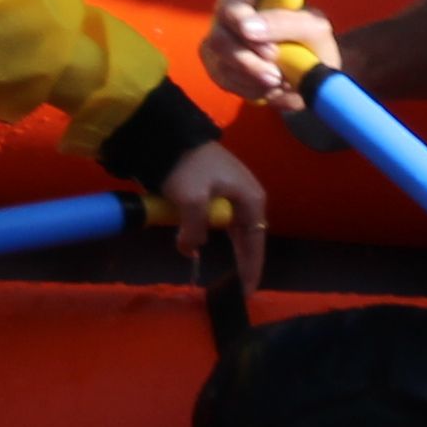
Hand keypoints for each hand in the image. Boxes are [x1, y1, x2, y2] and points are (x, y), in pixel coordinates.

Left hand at [149, 136, 271, 279]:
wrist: (169, 134)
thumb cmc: (189, 165)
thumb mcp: (192, 200)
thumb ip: (194, 231)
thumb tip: (189, 249)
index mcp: (251, 199)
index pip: (256, 242)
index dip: (252, 268)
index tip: (247, 292)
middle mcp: (246, 198)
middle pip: (248, 238)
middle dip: (244, 262)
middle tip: (239, 289)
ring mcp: (231, 194)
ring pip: (232, 231)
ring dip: (229, 250)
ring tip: (227, 275)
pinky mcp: (214, 191)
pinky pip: (217, 221)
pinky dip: (212, 236)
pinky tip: (206, 248)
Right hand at [201, 0, 338, 111]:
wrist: (307, 71)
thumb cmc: (312, 40)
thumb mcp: (314, 29)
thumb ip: (286, 22)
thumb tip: (247, 27)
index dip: (243, 22)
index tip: (269, 50)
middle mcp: (229, 0)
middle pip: (220, 30)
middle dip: (249, 60)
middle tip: (277, 75)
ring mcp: (217, 28)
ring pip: (217, 55)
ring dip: (251, 76)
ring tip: (280, 81)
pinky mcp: (213, 56)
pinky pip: (219, 75)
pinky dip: (246, 87)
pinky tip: (266, 86)